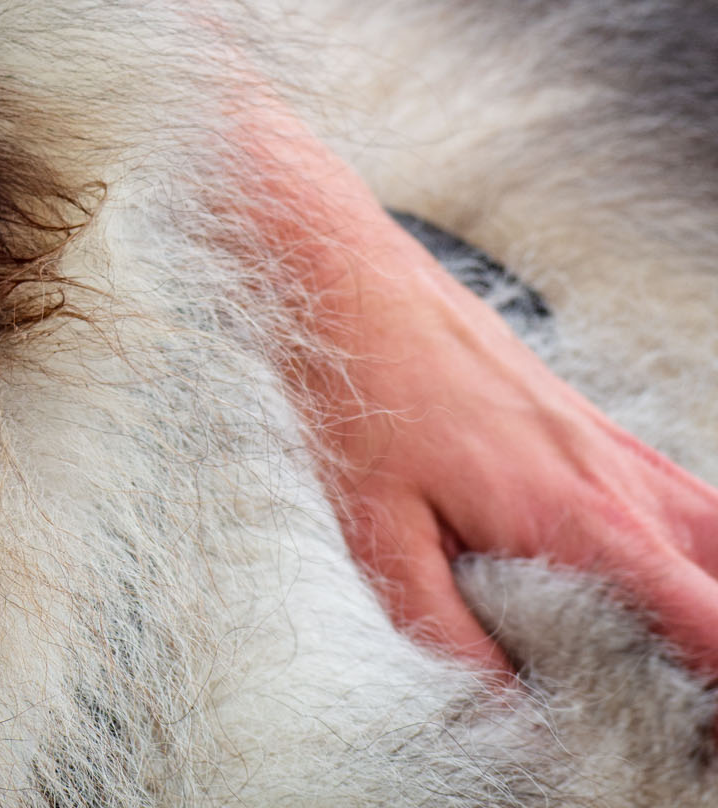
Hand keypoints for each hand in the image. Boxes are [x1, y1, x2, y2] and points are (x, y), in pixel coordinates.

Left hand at [250, 115, 717, 681]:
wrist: (339, 279)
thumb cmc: (354, 396)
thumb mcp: (375, 536)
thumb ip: (449, 634)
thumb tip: (511, 715)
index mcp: (583, 520)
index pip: (715, 631)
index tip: (692, 740)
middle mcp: (625, 484)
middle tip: (682, 716)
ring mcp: (622, 452)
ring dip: (712, 607)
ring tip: (672, 664)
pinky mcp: (600, 434)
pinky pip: (692, 506)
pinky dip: (698, 559)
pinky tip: (658, 588)